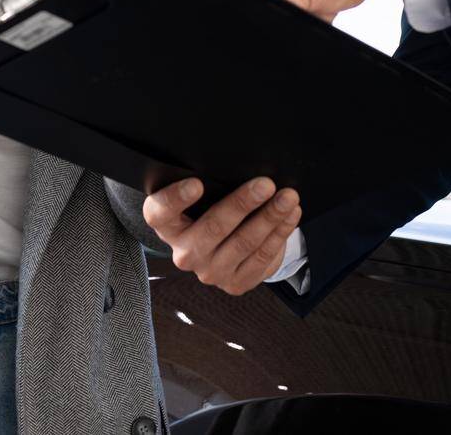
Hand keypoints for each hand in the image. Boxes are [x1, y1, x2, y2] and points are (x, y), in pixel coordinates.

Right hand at [143, 177, 301, 295]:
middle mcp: (184, 253)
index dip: (175, 199)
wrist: (227, 248)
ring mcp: (209, 272)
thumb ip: (212, 185)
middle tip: (266, 184)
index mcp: (168, 226)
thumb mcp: (205, 197)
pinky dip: (279, 233)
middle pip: (213, 227)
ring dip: (270, 217)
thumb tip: (242, 165)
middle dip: (242, 203)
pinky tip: (291, 215)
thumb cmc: (213, 209)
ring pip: (244, 243)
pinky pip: (261, 258)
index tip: (197, 183)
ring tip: (288, 197)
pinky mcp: (235, 284)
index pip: (160, 213)